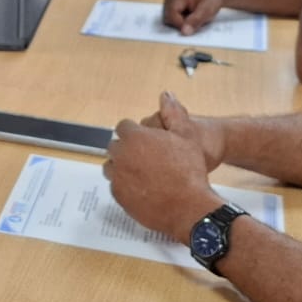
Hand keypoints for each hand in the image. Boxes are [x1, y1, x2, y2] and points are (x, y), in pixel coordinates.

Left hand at [106, 93, 220, 238]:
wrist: (188, 206)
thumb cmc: (188, 170)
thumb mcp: (187, 134)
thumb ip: (173, 112)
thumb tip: (166, 95)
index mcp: (134, 137)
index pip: (124, 127)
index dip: (137, 132)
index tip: (147, 141)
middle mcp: (121, 155)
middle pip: (116, 146)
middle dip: (128, 149)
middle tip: (147, 157)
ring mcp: (117, 176)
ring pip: (113, 166)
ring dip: (123, 166)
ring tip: (144, 173)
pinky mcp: (118, 196)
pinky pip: (116, 186)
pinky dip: (125, 185)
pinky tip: (143, 187)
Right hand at [163, 0, 225, 35]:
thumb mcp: (207, 11)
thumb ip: (195, 21)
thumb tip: (184, 32)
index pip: (171, 16)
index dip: (181, 25)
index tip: (194, 27)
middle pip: (168, 18)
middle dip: (182, 23)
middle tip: (196, 19)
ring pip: (169, 18)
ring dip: (181, 21)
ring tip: (194, 15)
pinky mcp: (170, 1)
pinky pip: (172, 16)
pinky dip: (181, 18)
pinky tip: (190, 13)